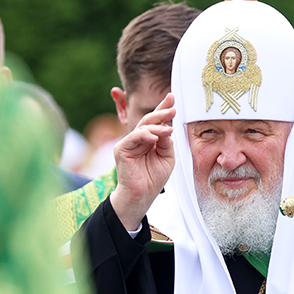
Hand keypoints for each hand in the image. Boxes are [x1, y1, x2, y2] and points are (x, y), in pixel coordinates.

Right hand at [109, 94, 175, 231]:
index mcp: (150, 139)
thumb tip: (166, 128)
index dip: (163, 108)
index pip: (156, 121)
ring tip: (168, 129)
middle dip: (161, 112)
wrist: (142, 195)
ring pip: (143, 127)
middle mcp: (139, 139)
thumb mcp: (166, 158)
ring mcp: (129, 143)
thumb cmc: (153, 178)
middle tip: (173, 109)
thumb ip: (166, 142)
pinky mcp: (121, 149)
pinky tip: (154, 138)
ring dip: (157, 126)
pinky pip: (133, 137)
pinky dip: (144, 135)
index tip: (172, 97)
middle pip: (149, 120)